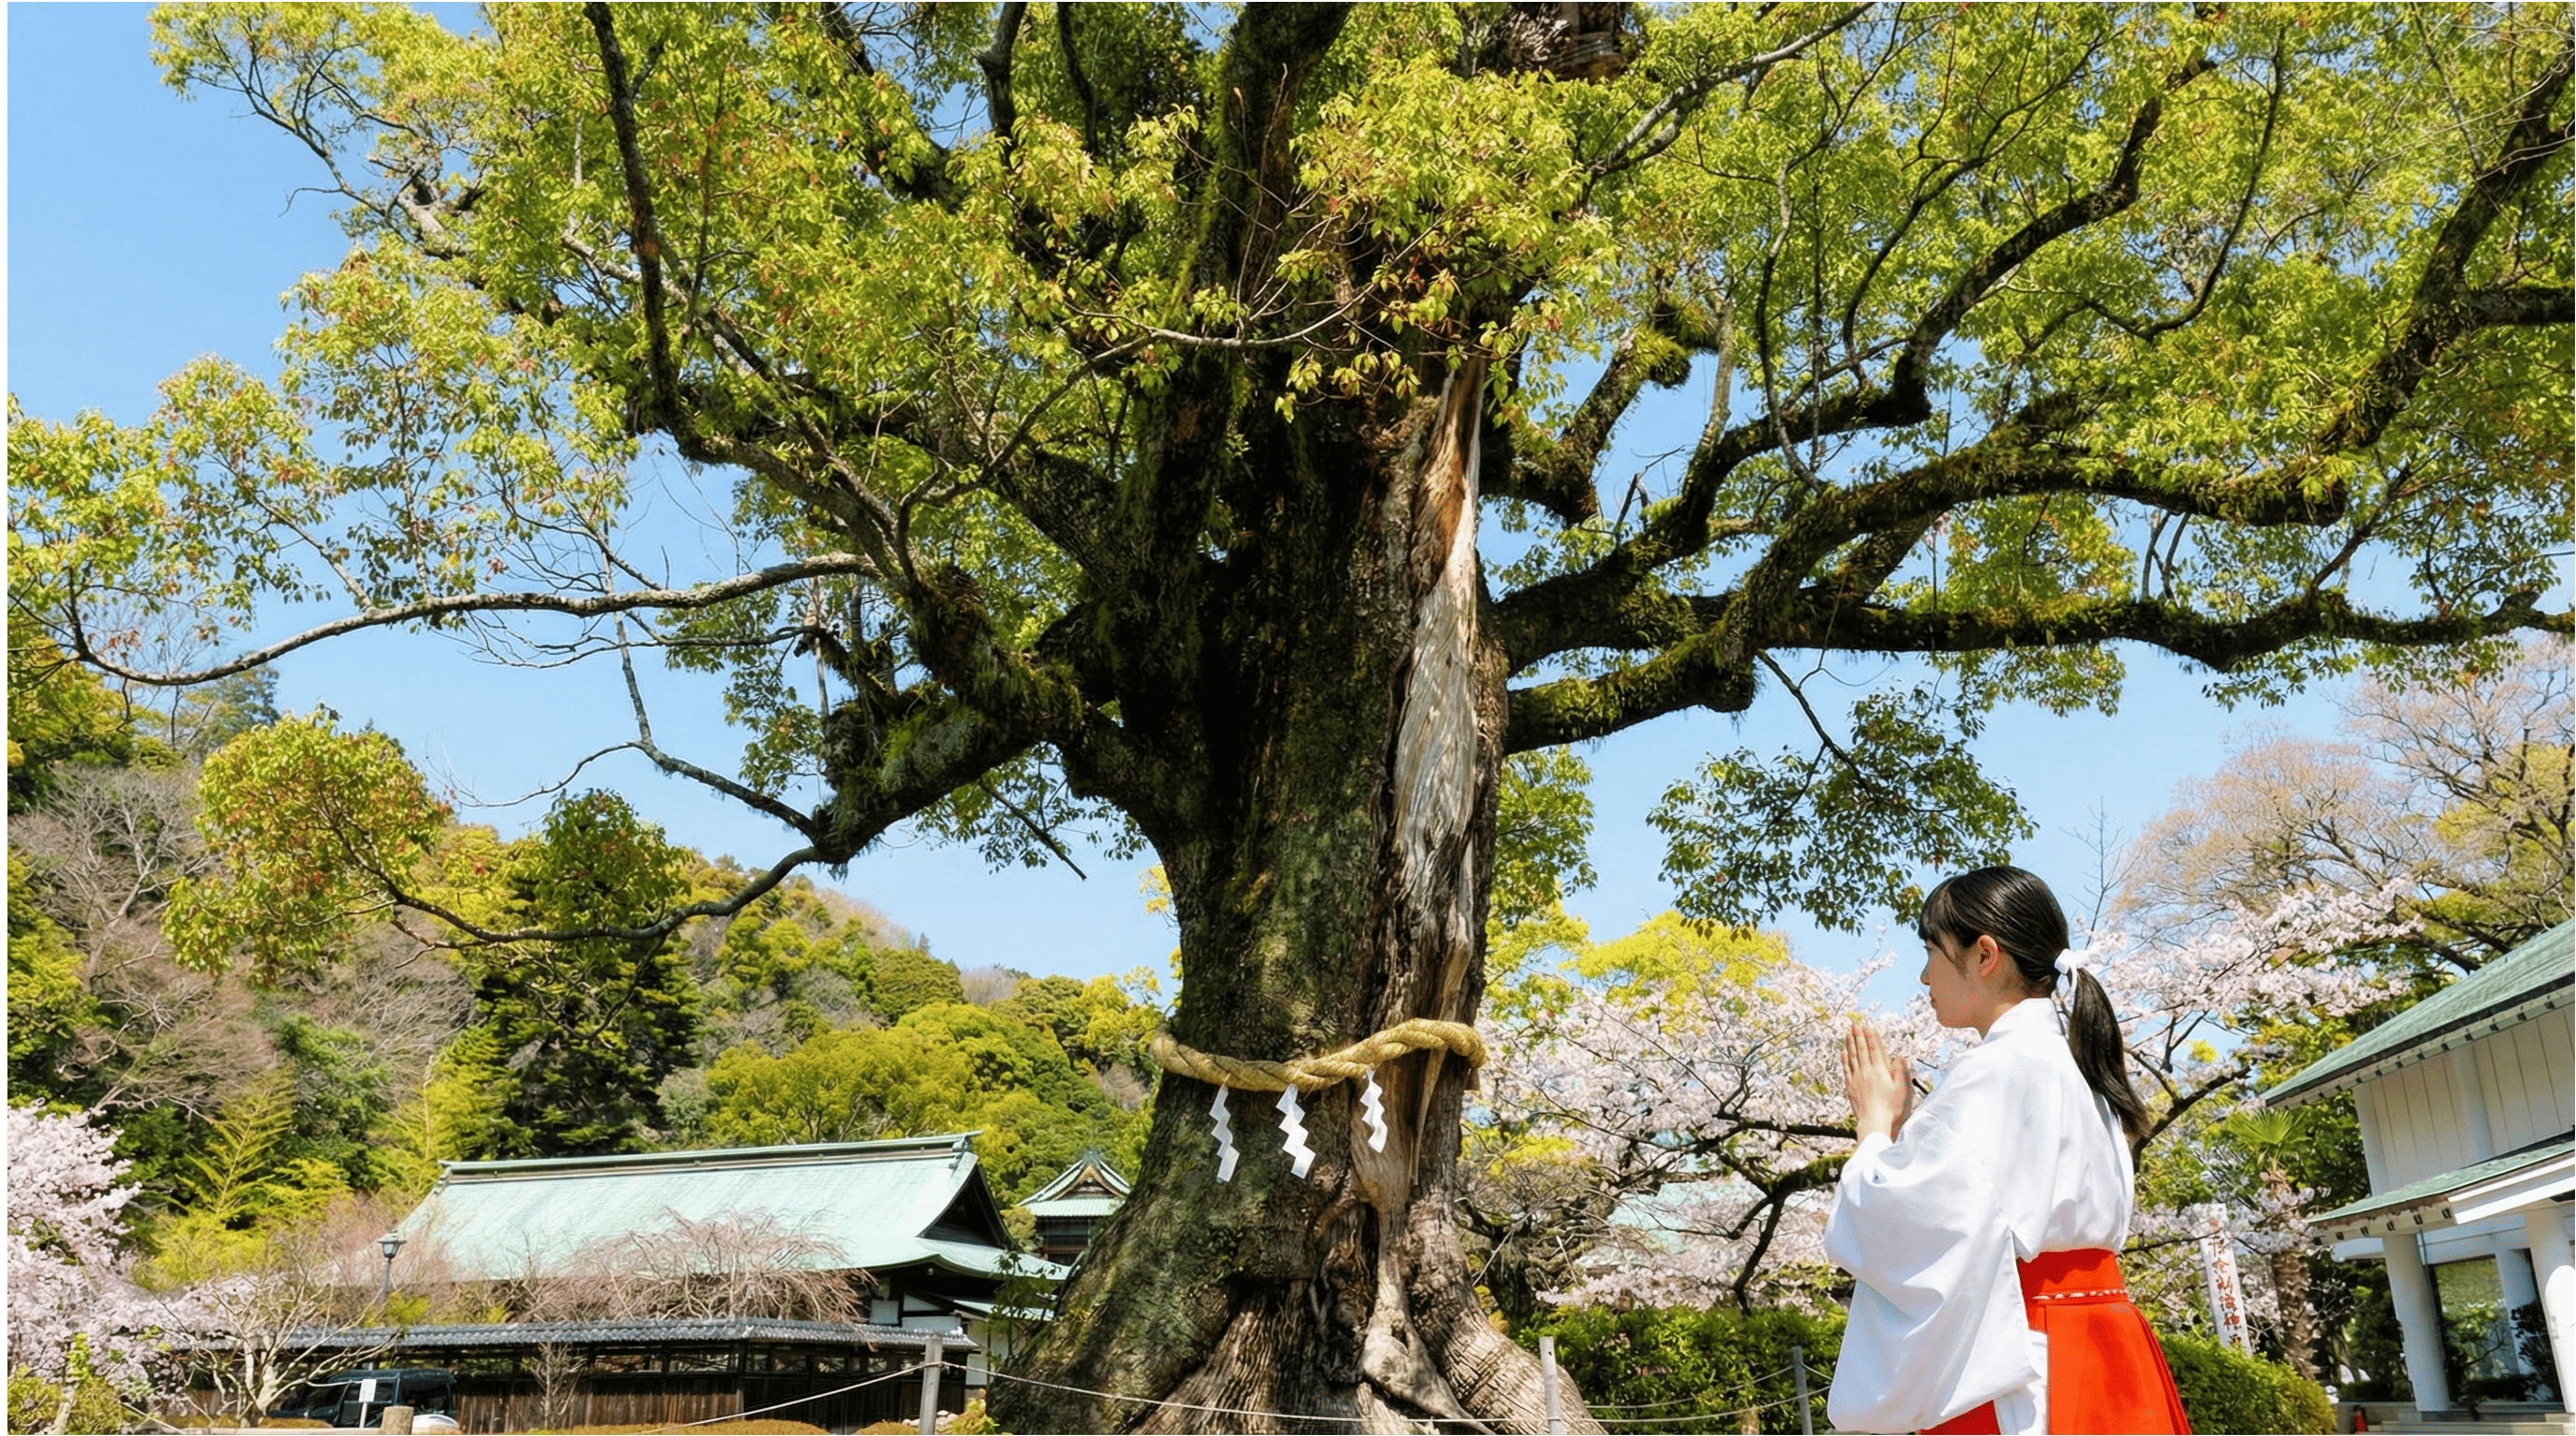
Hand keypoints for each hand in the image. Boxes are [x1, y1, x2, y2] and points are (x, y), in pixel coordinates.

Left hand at [1842, 1022, 1913, 1142]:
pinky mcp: (1851, 1087)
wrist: (1874, 1122)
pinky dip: (1844, 1059)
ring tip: (1848, 1033)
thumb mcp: (1903, 1090)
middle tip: (1855, 1024)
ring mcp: (1857, 1079)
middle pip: (1862, 1050)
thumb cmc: (1892, 1108)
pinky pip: (1846, 1069)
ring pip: (1852, 1057)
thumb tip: (1899, 1056)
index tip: (1868, 1027)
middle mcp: (1867, 1072)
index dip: (1871, 1037)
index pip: (1875, 1050)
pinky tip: (1843, 1053)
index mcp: (1880, 1071)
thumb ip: (1901, 1072)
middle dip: (1859, 1036)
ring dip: (1850, 1044)